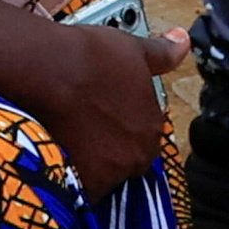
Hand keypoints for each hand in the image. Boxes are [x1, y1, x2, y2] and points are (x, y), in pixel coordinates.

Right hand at [0, 3, 183, 194]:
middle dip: (106, 145)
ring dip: (86, 161)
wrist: (44, 71)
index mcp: (151, 128)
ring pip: (98, 173)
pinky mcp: (75, 183)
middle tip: (82, 122)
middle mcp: (134, 157)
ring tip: (63, 135)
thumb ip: (161, 54)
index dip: (120, 122)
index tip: (103, 111)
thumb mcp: (131, 49)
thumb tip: (183, 41)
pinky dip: (67, 173)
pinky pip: (75, 186)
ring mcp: (105, 174)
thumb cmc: (89, 58)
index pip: (141, 134)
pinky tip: (54, 153)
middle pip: (121, 157)